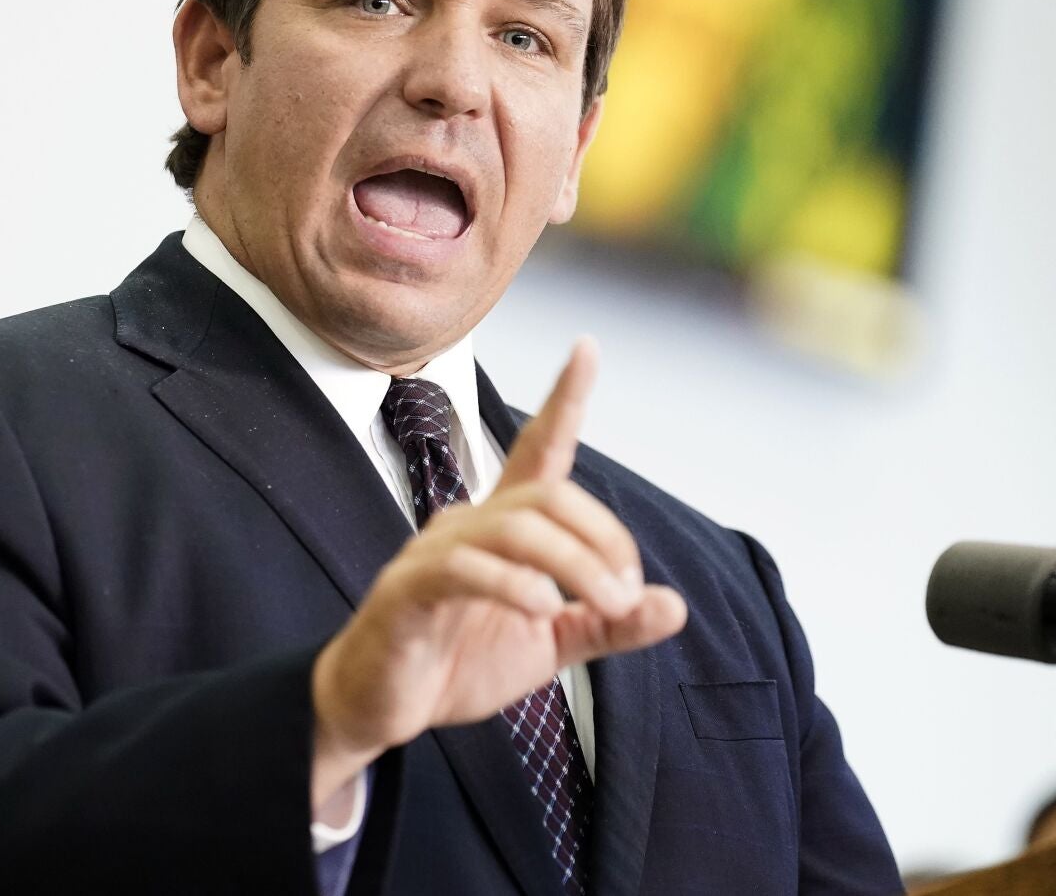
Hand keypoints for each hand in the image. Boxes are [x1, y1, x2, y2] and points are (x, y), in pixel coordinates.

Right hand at [308, 339, 687, 809]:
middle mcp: (467, 525)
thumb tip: (674, 606)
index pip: (538, 450)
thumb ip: (608, 625)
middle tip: (627, 592)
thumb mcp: (551, 647)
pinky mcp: (408, 591)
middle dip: (602, 536)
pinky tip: (543, 610)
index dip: (563, 400)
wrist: (381, 707)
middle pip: (546, 496)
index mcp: (502, 528)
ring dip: (575, 564)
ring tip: (606, 604)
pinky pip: (463, 569)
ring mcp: (432, 553)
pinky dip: (511, 584)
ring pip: (515, 528)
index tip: (587, 348)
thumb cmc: (458, 662)